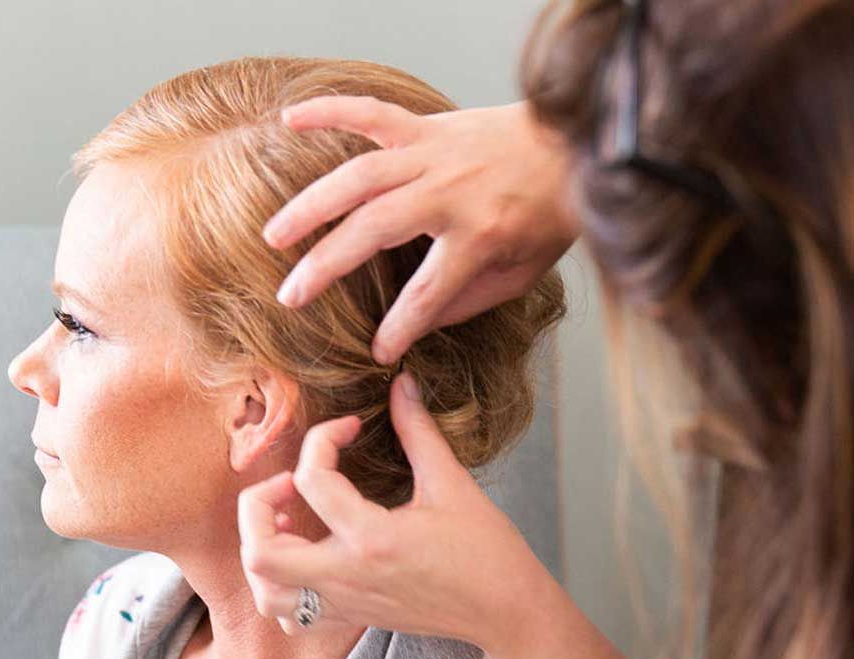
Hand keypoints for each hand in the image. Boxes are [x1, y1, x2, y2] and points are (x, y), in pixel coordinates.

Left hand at [237, 372, 546, 646]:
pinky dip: (281, 589)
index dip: (322, 439)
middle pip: (260, 552)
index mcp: (372, 538)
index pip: (311, 480)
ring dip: (262, 552)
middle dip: (257, 508)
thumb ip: (418, 431)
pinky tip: (304, 557)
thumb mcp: (453, 483)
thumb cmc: (486, 550)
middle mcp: (348, 577)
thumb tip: (401, 384)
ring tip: (288, 521)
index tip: (348, 428)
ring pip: (267, 593)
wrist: (506, 610)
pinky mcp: (352, 618)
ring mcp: (346, 603)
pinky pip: (290, 619)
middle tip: (288, 484)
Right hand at [264, 97, 580, 365]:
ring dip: (310, 205)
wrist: (579, 145)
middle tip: (289, 296)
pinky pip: (371, 112)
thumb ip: (468, 299)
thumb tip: (418, 323)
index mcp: (479, 236)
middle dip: (325, 268)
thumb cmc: (550, 213)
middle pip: (372, 232)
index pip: (425, 295)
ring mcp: (435, 154)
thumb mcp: (521, 273)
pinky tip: (289, 120)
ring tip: (274, 236)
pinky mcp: (429, 126)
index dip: (398, 329)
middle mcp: (449, 193)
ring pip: (358, 177)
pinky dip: (329, 111)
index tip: (376, 352)